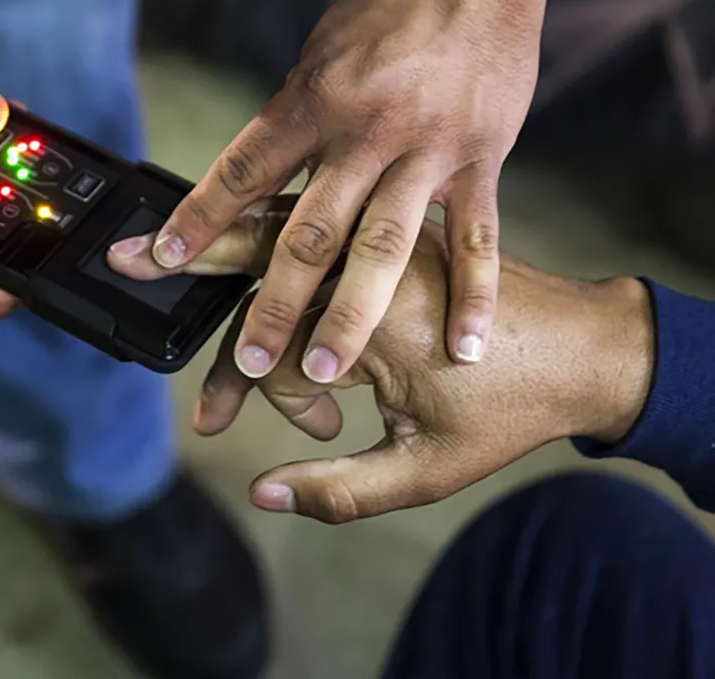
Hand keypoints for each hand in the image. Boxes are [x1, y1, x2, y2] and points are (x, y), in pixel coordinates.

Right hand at [115, 212, 653, 524]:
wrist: (589, 349)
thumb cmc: (511, 410)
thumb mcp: (429, 470)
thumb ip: (340, 489)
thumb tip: (264, 495)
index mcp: (376, 320)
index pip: (276, 349)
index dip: (265, 399)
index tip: (274, 430)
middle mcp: (374, 265)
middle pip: (259, 259)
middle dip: (188, 261)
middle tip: (124, 260)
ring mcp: (387, 237)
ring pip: (286, 232)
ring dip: (229, 240)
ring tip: (175, 237)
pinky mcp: (399, 229)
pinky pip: (323, 218)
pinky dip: (278, 228)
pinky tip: (251, 224)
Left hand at [124, 0, 553, 383]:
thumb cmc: (387, 12)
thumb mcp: (319, 58)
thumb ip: (292, 125)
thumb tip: (250, 183)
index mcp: (314, 101)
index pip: (244, 172)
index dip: (197, 220)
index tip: (156, 261)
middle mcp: (366, 132)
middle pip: (311, 230)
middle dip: (275, 299)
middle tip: (249, 358)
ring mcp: (427, 151)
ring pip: (385, 246)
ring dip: (353, 313)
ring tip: (327, 369)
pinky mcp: (480, 161)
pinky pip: (477, 239)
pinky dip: (472, 296)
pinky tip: (464, 348)